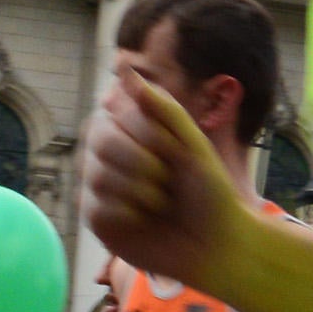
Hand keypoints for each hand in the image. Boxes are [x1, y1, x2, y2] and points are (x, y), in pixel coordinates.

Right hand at [78, 66, 235, 280]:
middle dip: (144, 162)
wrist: (216, 242)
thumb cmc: (209, 190)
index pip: (117, 111)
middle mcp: (109, 151)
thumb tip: (123, 69)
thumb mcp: (193, 142)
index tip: (178, 153)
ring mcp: (98, 184)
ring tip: (162, 202)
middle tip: (169, 181)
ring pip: (97, 175)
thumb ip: (161, 106)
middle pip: (101, 140)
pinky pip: (97, 207)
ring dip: (141, 191)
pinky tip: (146, 221)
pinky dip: (129, 214)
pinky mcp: (96, 218)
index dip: (150, 132)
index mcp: (132, 128)